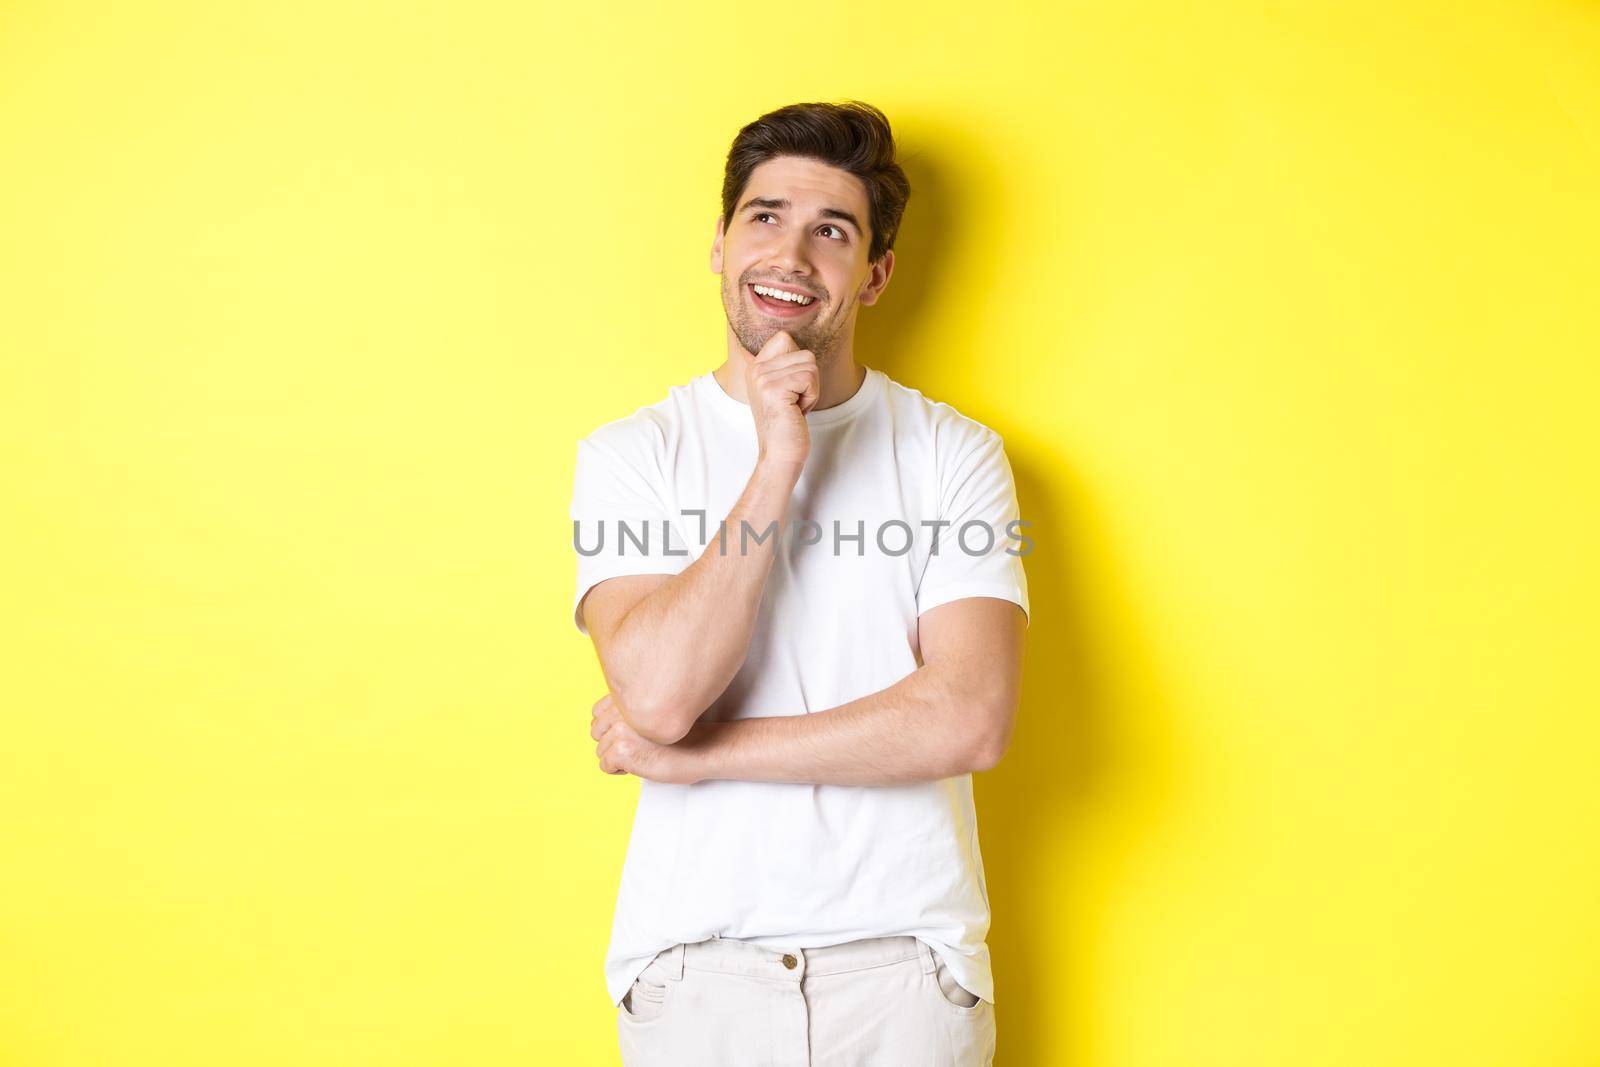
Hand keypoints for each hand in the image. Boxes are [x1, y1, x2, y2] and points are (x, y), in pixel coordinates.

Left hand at [591, 694, 701, 783]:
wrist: (704, 747)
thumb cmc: (684, 732)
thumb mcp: (654, 710)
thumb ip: (632, 708)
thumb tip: (606, 723)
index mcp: (629, 697)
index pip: (597, 712)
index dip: (612, 727)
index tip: (632, 733)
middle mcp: (621, 710)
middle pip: (596, 732)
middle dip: (613, 742)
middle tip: (640, 746)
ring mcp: (620, 730)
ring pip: (601, 750)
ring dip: (618, 757)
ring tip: (644, 754)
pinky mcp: (621, 750)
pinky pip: (605, 766)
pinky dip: (620, 771)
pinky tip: (641, 764)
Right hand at [746, 330, 818, 469]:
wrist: (780, 454)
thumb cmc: (787, 424)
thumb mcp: (781, 389)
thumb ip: (780, 365)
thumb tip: (785, 337)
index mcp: (755, 366)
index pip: (785, 338)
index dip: (800, 362)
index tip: (791, 388)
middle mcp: (756, 369)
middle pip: (804, 353)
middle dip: (809, 379)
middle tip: (794, 401)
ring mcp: (763, 378)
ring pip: (810, 366)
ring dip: (811, 389)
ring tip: (795, 407)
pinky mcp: (774, 390)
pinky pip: (809, 379)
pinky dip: (811, 398)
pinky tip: (797, 412)